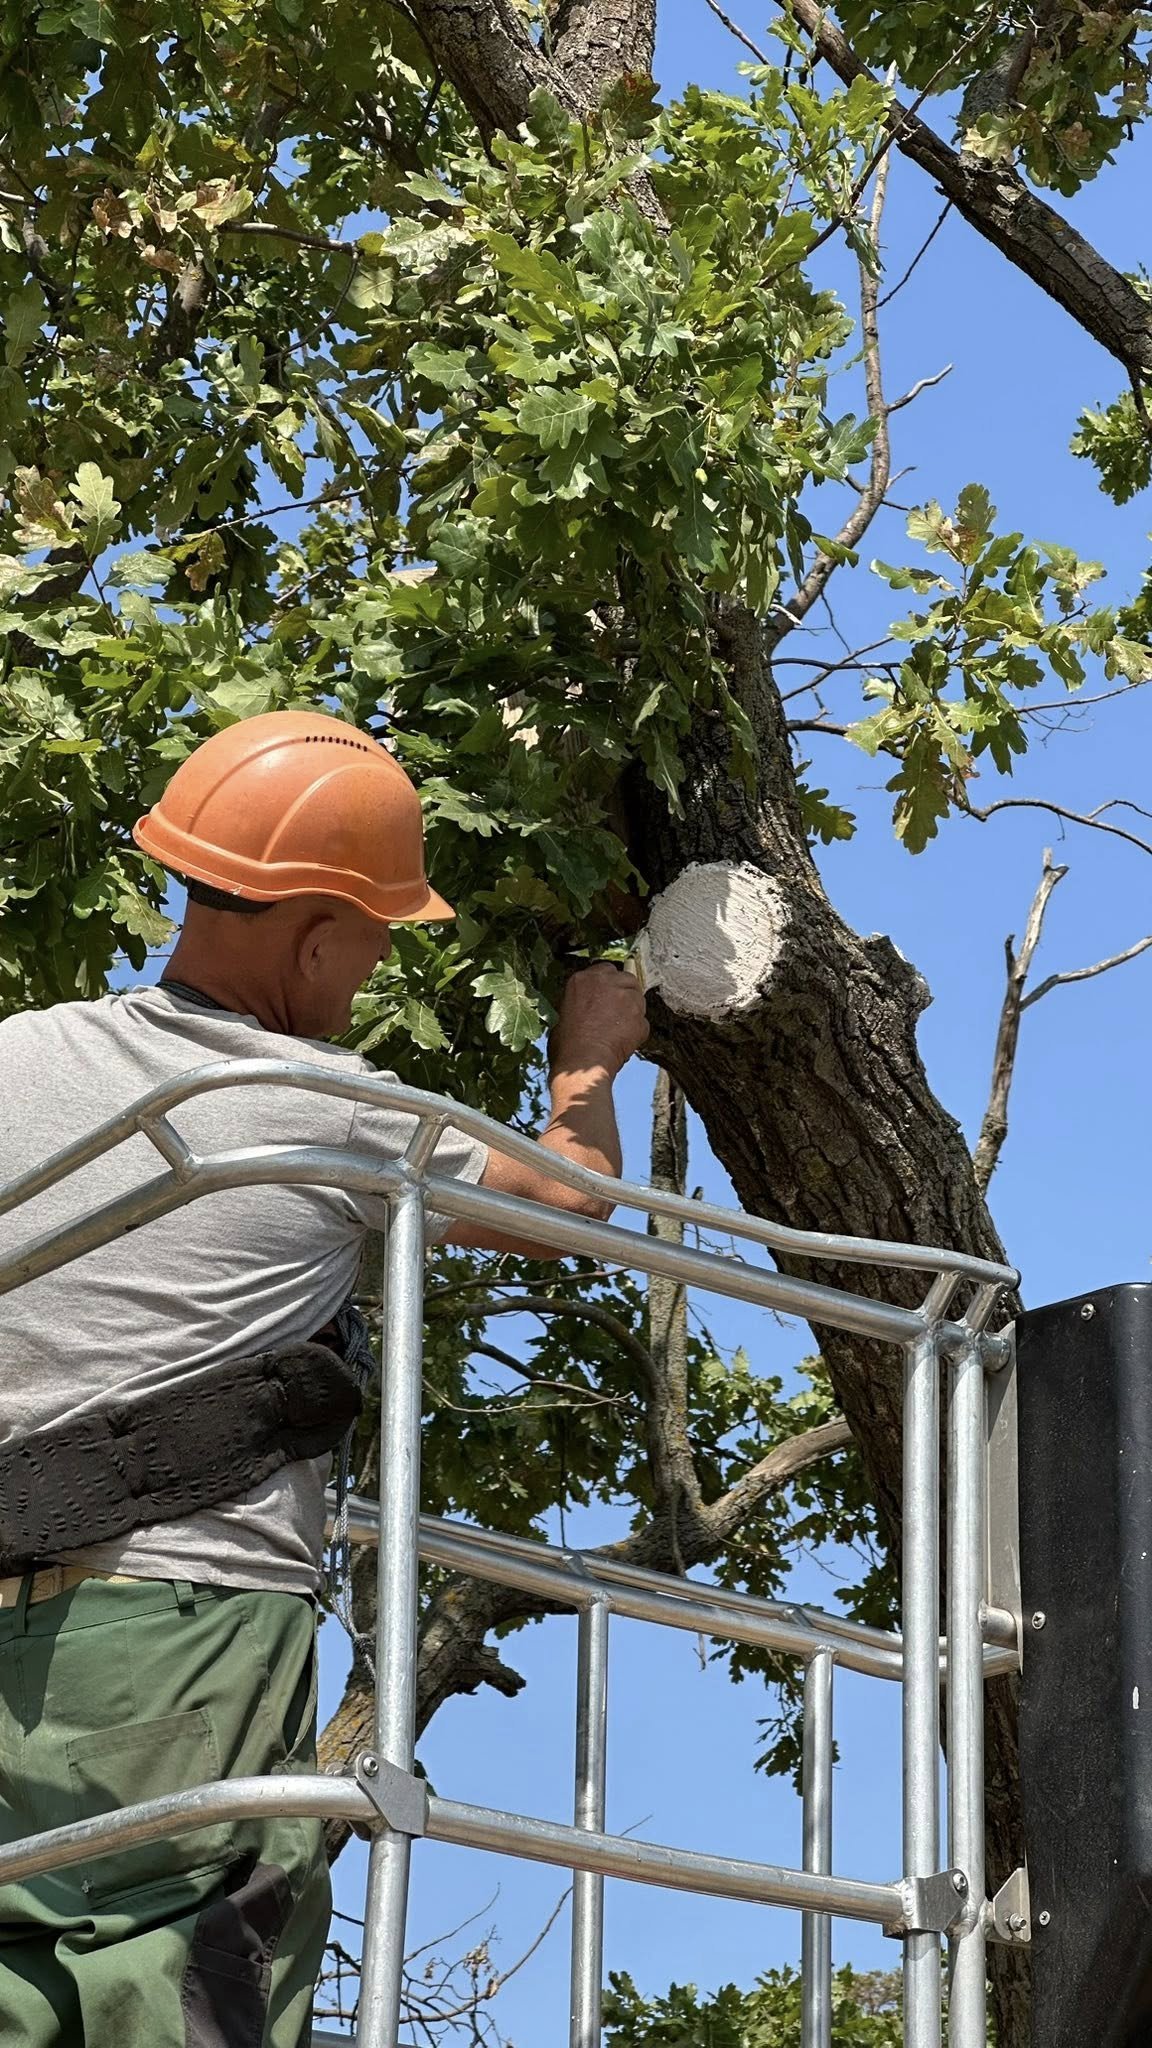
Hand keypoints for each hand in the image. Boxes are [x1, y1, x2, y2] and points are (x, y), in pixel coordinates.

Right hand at [549, 962, 648, 1080]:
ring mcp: (626, 998)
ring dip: (633, 1010)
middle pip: (626, 978)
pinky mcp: (640, 1016)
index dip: (608, 984)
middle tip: (617, 1011)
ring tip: (619, 1029)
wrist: (581, 1062)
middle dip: (625, 991)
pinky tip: (624, 1042)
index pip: (605, 970)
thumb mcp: (563, 1013)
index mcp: (582, 980)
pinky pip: (643, 1021)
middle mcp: (606, 982)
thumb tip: (586, 1008)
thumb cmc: (566, 1044)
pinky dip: (637, 1031)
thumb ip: (580, 1002)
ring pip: (638, 997)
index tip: (607, 995)